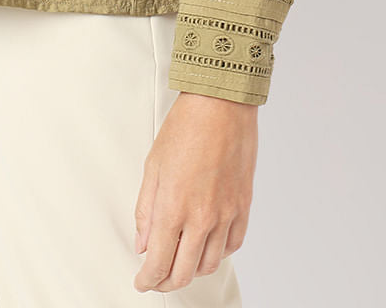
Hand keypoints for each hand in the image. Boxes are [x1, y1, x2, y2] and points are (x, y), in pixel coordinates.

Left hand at [133, 91, 257, 292]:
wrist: (221, 104)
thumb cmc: (185, 127)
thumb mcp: (153, 167)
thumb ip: (146, 210)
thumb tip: (143, 244)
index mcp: (173, 208)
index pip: (159, 264)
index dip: (148, 280)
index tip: (142, 282)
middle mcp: (202, 218)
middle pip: (184, 273)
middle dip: (167, 282)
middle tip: (157, 278)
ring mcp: (226, 214)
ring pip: (210, 264)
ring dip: (192, 270)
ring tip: (181, 262)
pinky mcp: (243, 206)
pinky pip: (233, 244)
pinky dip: (218, 252)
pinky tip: (208, 245)